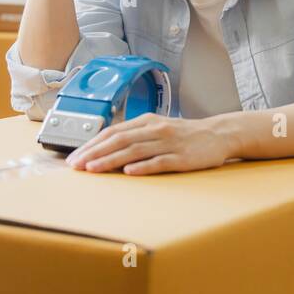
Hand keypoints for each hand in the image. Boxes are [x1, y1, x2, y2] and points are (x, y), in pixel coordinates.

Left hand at [64, 113, 234, 174]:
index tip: (75, 157)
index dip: (92, 144)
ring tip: (93, 169)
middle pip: (119, 140)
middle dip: (95, 153)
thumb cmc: (185, 135)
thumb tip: (107, 148)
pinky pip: (160, 161)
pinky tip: (129, 172)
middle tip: (77, 165)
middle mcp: (155, 129)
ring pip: (135, 150)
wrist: (219, 134)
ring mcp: (169, 143)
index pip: (113, 132)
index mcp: (147, 121)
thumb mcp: (159, 129)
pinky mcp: (182, 157)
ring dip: (111, 160)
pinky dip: (143, 167)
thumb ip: (136, 136)